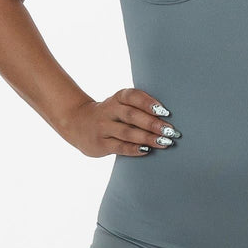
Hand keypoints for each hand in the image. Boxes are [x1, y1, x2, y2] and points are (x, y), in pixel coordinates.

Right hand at [61, 89, 180, 157]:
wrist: (76, 122)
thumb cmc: (110, 114)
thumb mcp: (119, 104)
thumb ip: (138, 107)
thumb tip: (167, 118)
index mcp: (117, 98)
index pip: (132, 96)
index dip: (148, 103)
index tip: (165, 111)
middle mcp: (109, 110)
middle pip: (132, 115)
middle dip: (152, 123)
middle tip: (170, 130)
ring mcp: (103, 127)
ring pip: (127, 132)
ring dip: (147, 138)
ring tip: (164, 142)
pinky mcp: (100, 143)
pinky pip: (119, 146)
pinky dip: (134, 149)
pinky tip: (147, 150)